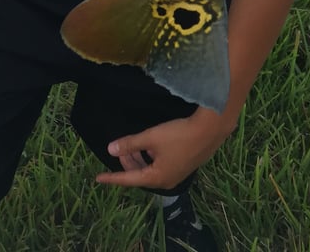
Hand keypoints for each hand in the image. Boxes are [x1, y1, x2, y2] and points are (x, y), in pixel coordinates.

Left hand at [97, 108, 231, 190]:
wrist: (210, 129)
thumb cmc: (178, 134)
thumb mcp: (151, 137)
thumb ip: (130, 144)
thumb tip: (110, 149)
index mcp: (156, 178)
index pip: (129, 179)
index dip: (113, 177)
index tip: (98, 178)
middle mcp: (167, 181)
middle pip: (141, 175)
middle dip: (129, 163)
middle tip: (120, 151)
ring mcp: (178, 174)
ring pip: (152, 170)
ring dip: (141, 159)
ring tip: (135, 146)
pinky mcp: (186, 165)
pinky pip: (162, 166)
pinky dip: (153, 158)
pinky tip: (153, 146)